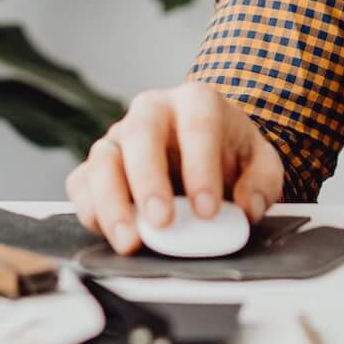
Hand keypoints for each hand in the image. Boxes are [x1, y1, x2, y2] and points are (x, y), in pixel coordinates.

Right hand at [66, 82, 285, 255]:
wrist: (205, 151)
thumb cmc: (229, 153)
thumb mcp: (260, 162)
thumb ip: (262, 182)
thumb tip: (246, 208)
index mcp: (196, 102)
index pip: (197, 126)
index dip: (201, 168)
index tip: (208, 210)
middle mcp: (151, 111)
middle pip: (140, 134)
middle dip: (148, 180)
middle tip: (161, 222)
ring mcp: (119, 136)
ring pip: (102, 159)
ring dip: (112, 202)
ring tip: (130, 241)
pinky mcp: (97, 165)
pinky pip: (81, 184)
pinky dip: (91, 210)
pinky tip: (111, 234)